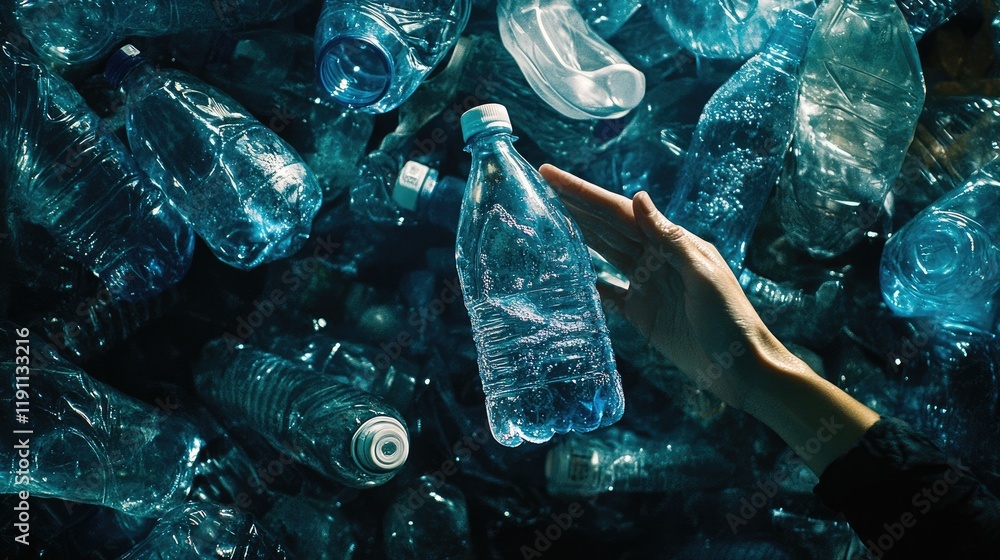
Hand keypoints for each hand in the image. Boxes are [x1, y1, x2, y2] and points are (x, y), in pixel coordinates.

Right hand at [540, 164, 796, 410]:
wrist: (741, 368)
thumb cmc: (730, 317)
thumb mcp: (702, 273)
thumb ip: (669, 237)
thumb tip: (637, 197)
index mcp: (669, 242)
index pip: (618, 211)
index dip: (583, 193)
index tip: (551, 174)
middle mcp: (654, 258)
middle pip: (605, 227)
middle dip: (573, 206)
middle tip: (538, 187)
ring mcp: (645, 286)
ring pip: (603, 253)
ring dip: (576, 234)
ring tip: (545, 217)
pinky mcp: (641, 314)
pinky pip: (607, 293)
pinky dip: (587, 281)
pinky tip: (566, 271)